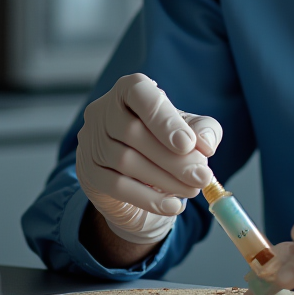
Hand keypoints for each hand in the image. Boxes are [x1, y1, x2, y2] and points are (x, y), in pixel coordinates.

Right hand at [75, 73, 222, 244]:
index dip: (163, 119)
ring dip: (165, 179)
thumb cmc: (169, 144)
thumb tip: (205, 143)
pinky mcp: (88, 172)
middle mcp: (103, 110)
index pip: (139, 93)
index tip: (188, 144)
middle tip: (202, 176)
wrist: (143, 182)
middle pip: (133, 132)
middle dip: (173, 158)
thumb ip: (204, 131)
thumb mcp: (193, 132)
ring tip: (193, 189)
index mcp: (129, 89)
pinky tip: (173, 205)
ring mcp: (90, 141)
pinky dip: (149, 199)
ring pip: (125, 161)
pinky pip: (117, 187)